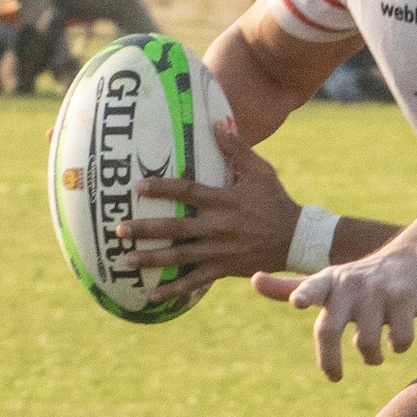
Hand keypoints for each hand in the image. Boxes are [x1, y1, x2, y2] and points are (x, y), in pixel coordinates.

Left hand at [112, 119, 300, 297]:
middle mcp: (219, 227)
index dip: (162, 188)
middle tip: (119, 230)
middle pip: (176, 228)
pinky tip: (152, 295)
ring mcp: (220, 251)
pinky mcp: (224, 269)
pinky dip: (174, 290)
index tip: (138, 187)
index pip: (188, 192)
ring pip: (180, 257)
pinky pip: (195, 281)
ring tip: (126, 261)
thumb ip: (237, 148)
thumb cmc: (275, 201)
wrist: (297, 239)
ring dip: (152, 260)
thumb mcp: (260, 172)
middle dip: (146, 229)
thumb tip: (218, 121)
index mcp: (225, 201)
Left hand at [253, 246, 416, 380]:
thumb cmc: (358, 280)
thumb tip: (254, 281)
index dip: (303, 294)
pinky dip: (398, 347)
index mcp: (328, 282)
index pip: (311, 287)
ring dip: (371, 358)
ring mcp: (379, 291)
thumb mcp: (326, 282)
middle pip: (330, 329)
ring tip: (373, 357)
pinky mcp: (405, 299)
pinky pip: (400, 339)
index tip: (298, 303)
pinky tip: (397, 341)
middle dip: (329, 360)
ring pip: (366, 343)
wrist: (410, 261)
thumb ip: (289, 288)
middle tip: (334, 376)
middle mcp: (351, 284)